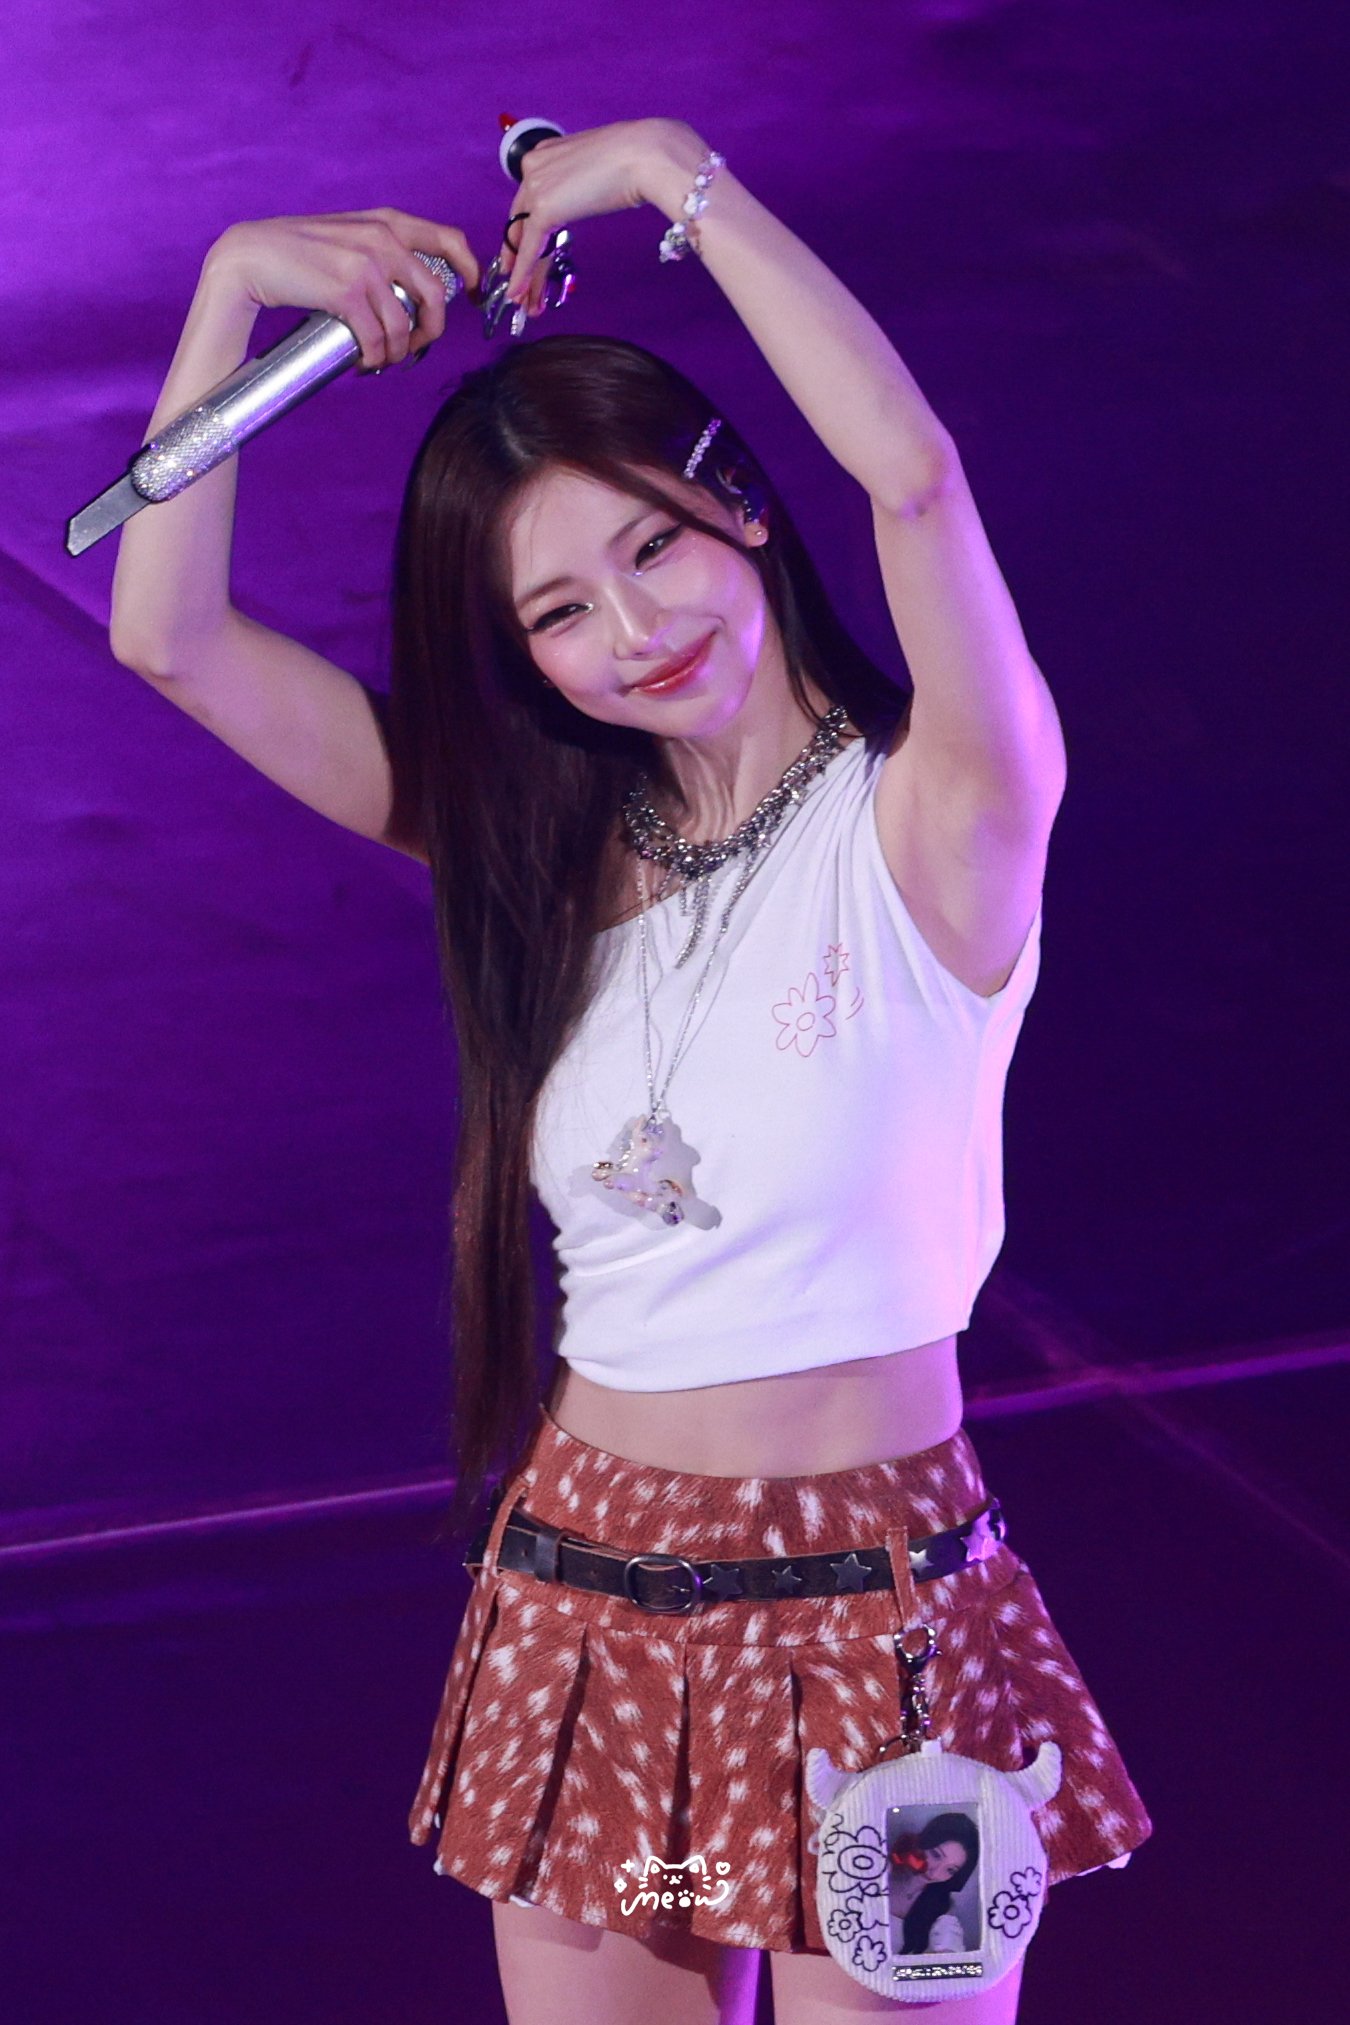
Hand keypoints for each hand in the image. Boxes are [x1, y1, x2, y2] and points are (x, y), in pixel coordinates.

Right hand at [204, 209, 481, 369]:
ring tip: (382, 359)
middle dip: (431, 332)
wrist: (253, 256)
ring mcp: (366, 265)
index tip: (471, 298)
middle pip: (436, 296)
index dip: (472, 272)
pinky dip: (374, 359)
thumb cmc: (302, 253)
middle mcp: (384, 238)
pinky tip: (363, 362)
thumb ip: (385, 249)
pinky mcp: (346, 292)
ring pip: (405, 325)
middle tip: (414, 347)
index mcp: (389, 222)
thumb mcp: (351, 235)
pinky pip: (377, 340)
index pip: (451, 240)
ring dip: (398, 353)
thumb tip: (418, 289)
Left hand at [497, 118, 700, 314]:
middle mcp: (533, 167)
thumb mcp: (598, 170)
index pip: (528, 202)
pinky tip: (518, 294)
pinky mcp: (544, 208)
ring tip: (524, 304)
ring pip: (524, 240)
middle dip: (518, 259)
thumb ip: (582, 185)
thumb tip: (589, 199)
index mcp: (545, 153)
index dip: (524, 233)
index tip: (523, 255)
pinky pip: (530, 248)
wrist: (645, 155)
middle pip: (521, 223)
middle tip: (518, 286)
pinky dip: (523, 274)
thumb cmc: (637, 157)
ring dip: (524, 276)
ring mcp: (536, 186)